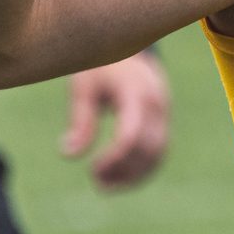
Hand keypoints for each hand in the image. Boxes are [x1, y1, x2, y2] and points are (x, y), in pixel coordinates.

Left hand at [63, 51, 170, 190]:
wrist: (128, 49)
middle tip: (96, 181)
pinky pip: (159, 151)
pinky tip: (118, 177)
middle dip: (124, 171)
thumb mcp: (84, 87)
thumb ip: (81, 120)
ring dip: (134, 175)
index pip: (132, 134)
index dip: (114, 158)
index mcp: (136, 92)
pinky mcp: (164, 121)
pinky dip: (142, 169)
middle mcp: (156, 104)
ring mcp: (164, 113)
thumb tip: (69, 155)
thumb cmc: (100, 66)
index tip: (93, 170)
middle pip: (149, 149)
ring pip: (158, 154)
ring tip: (104, 185)